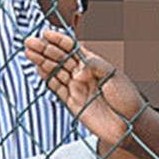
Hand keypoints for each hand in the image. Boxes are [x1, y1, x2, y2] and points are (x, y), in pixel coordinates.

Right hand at [24, 30, 144, 142]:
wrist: (130, 125)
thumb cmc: (127, 99)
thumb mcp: (114, 76)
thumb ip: (95, 67)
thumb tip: (78, 68)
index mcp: (93, 64)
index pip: (73, 48)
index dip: (59, 40)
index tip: (46, 33)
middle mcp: (83, 74)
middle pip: (60, 58)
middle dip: (45, 49)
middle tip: (30, 42)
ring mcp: (77, 88)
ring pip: (55, 71)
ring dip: (42, 61)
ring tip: (28, 52)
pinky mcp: (72, 103)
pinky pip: (56, 88)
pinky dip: (47, 78)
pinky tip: (37, 69)